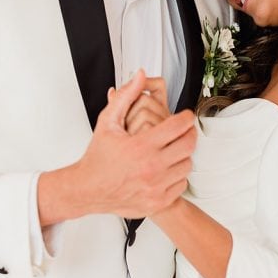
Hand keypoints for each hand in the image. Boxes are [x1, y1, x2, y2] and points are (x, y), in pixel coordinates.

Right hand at [74, 70, 195, 218]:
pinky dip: (177, 175)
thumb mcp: (108, 122)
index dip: (186, 116)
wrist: (87, 189)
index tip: (185, 116)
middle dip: (189, 133)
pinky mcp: (158, 201)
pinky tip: (167, 168)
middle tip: (184, 130)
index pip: (178, 125)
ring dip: (183, 154)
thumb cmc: (98, 156)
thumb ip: (126, 96)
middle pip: (188, 144)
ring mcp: (156, 186)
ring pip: (187, 164)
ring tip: (173, 149)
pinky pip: (181, 184)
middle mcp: (151, 167)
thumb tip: (141, 76)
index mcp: (141, 146)